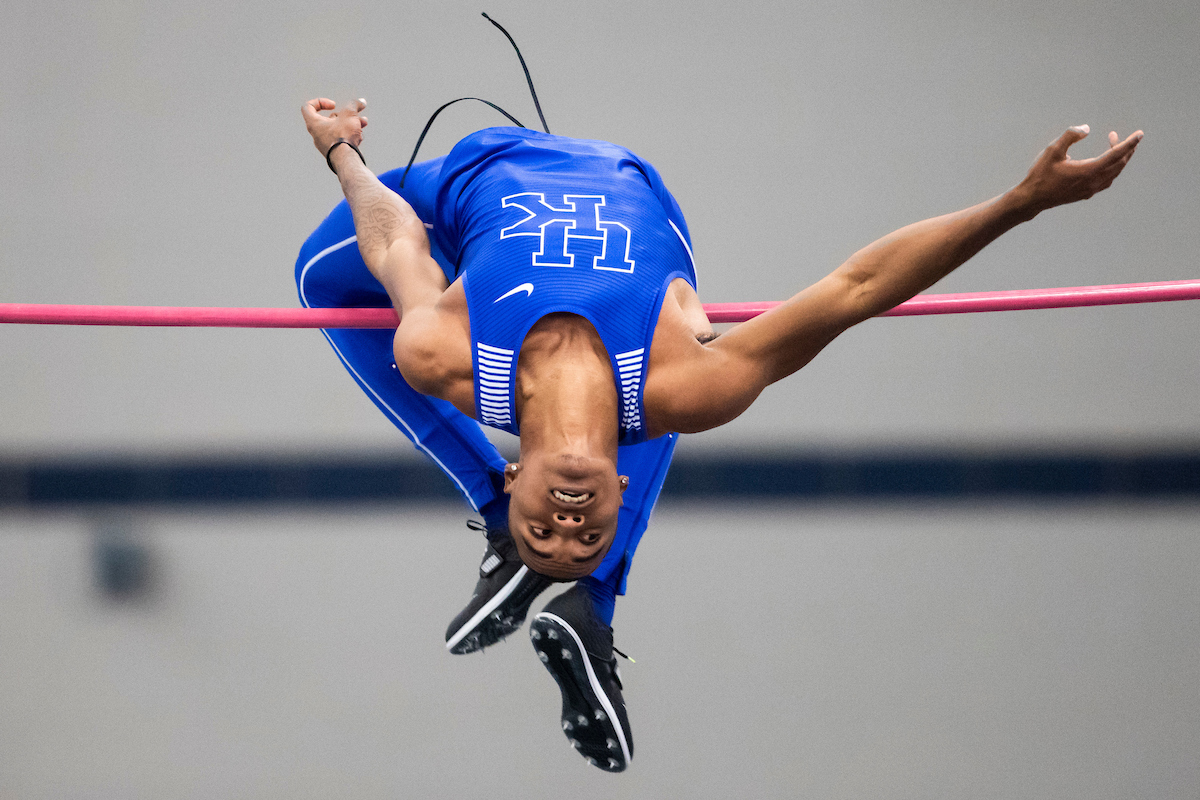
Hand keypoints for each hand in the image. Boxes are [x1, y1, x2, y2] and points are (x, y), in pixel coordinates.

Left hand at [302, 97, 367, 157]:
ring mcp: (325, 145)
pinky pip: (340, 140)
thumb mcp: (350, 114)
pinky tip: (360, 137)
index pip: (308, 107)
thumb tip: (361, 101)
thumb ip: (354, 104)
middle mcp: (317, 134)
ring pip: (338, 130)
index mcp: (314, 124)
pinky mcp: (333, 153)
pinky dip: (350, 136)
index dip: (320, 102)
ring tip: (363, 124)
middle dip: (345, 115)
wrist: (347, 161)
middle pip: (329, 119)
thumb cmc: (343, 137)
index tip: (333, 105)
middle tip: (355, 114)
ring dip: (350, 124)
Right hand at [1016, 124, 1142, 214]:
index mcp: (1089, 170)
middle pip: (1119, 164)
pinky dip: (1112, 170)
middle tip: (1120, 136)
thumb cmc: (1040, 174)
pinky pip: (1107, 181)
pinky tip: (1107, 166)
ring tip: (1116, 148)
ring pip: (1114, 173)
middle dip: (1125, 149)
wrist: (1032, 199)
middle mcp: (1094, 181)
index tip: (1140, 134)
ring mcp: (1091, 189)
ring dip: (1119, 160)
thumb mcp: (1052, 150)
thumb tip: (1086, 129)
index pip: (1116, 154)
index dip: (1129, 143)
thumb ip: (1070, 136)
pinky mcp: (1086, 194)